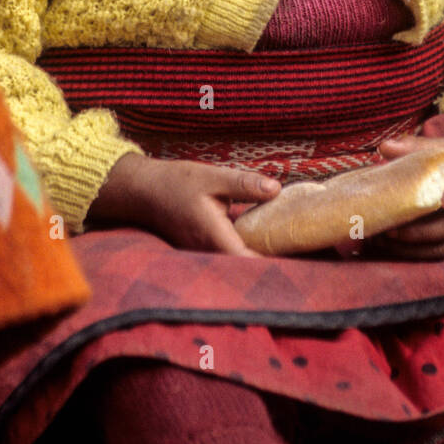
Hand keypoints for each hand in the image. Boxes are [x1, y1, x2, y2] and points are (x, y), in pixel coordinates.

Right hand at [88, 152, 281, 255]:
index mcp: (214, 236)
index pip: (249, 261)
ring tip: (288, 249)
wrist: (143, 191)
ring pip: (236, 264)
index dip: (273, 265)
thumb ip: (244, 184)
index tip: (297, 264)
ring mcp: (204, 254)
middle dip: (271, 263)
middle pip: (246, 268)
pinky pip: (227, 256)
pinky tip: (262, 240)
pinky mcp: (202, 250)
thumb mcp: (213, 175)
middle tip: (301, 254)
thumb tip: (277, 189)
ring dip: (258, 257)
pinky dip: (244, 250)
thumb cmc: (176, 182)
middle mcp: (209, 252)